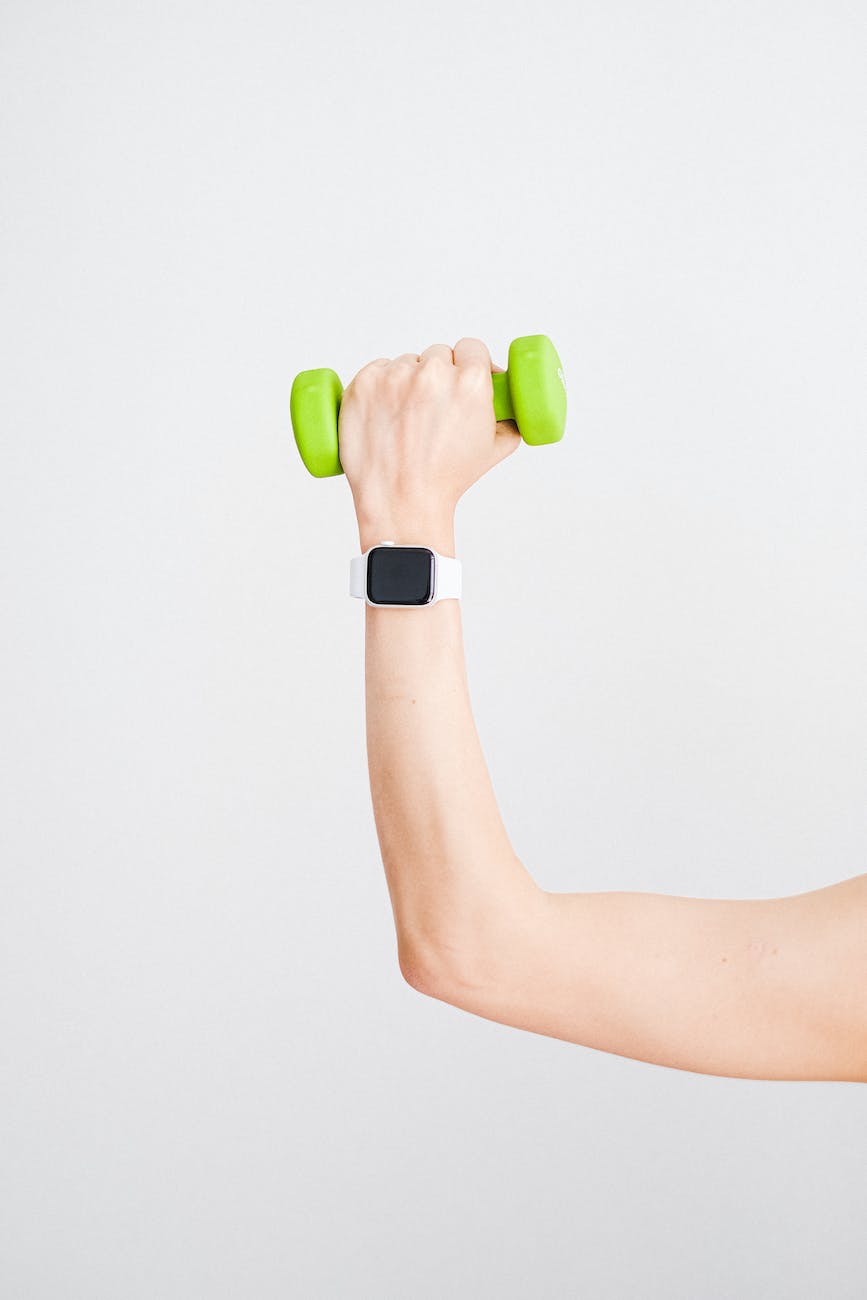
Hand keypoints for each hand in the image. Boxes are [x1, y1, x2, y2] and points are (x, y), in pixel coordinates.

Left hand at [338, 337, 520, 550]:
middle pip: (438, 355)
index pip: (472, 348)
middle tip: (433, 406)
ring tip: (406, 417)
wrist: (401, 503)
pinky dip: (380, 385)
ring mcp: (394, 377)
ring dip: (408, 381)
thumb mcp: (493, 451)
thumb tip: (511, 409)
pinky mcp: (364, 384)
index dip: (468, 362)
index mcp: (470, 382)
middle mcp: (433, 373)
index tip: (462, 375)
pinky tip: (384, 411)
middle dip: (438, 375)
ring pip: (407, 364)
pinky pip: (376, 370)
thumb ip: (509, 422)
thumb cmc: (446, 481)